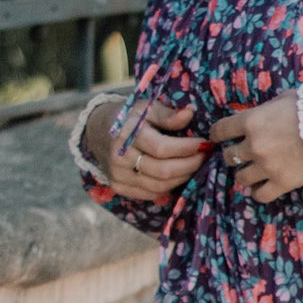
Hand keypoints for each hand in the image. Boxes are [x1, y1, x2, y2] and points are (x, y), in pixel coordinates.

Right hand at [86, 94, 210, 200]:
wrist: (98, 132)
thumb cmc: (129, 118)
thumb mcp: (147, 108)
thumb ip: (168, 114)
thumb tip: (190, 113)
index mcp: (127, 135)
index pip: (162, 148)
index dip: (186, 148)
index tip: (204, 143)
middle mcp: (120, 158)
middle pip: (162, 171)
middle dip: (189, 165)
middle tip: (204, 156)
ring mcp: (118, 176)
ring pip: (159, 187)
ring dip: (182, 177)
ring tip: (194, 165)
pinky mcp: (119, 188)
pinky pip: (151, 194)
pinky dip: (168, 187)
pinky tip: (178, 174)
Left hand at [210, 90, 302, 203]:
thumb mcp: (283, 98)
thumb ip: (265, 109)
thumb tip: (256, 114)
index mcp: (251, 121)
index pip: (220, 130)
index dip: (217, 134)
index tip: (218, 137)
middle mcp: (254, 145)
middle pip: (229, 156)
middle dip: (233, 154)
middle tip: (241, 153)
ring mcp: (267, 166)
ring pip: (241, 178)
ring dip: (243, 174)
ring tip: (251, 171)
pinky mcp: (281, 183)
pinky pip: (260, 195)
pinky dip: (257, 192)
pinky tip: (261, 187)